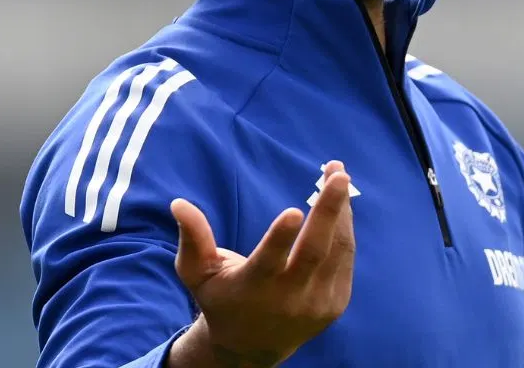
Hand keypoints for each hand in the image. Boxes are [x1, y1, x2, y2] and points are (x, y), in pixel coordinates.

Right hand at [167, 161, 354, 367]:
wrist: (251, 348)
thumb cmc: (221, 299)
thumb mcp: (198, 274)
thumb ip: (192, 240)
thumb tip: (179, 203)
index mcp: (253, 288)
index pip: (269, 262)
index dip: (280, 238)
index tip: (293, 210)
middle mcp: (289, 298)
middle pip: (315, 251)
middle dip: (329, 211)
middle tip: (338, 176)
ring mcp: (316, 303)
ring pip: (336, 250)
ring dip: (341, 212)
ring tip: (339, 177)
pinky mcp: (335, 304)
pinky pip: (344, 259)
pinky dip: (345, 229)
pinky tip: (341, 205)